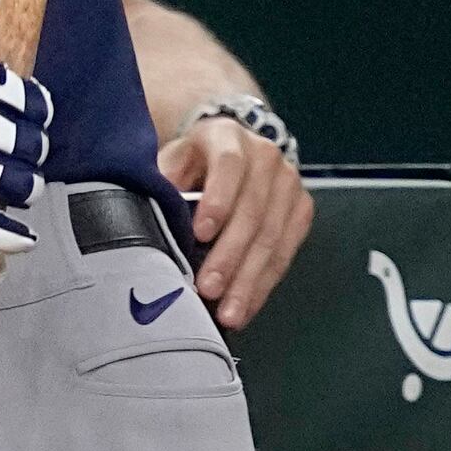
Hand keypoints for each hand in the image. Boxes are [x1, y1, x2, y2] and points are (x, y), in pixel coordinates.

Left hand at [0, 0, 49, 255]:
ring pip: (26, 146)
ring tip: (26, 146)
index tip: (27, 240)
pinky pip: (30, 105)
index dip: (3, 239)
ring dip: (34, 149)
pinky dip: (38, 111)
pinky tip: (30, 112)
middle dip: (26, 188)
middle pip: (8, 184)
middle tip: (26, 184)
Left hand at [162, 111, 311, 328]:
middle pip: (253, 211)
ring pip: (273, 237)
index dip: (217, 200)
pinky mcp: (300, 210)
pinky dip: (264, 283)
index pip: (228, 166)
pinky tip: (246, 307)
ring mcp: (289, 185)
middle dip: (230, 255)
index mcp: (228, 138)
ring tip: (229, 312)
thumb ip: (161, 181)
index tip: (199, 234)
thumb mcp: (169, 159)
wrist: (228, 148)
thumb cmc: (189, 161)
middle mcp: (267, 158)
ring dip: (249, 279)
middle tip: (209, 289)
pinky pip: (286, 251)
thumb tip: (149, 215)